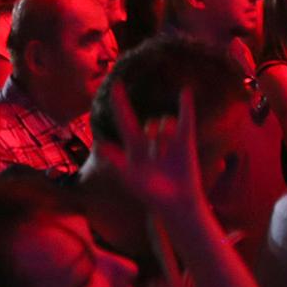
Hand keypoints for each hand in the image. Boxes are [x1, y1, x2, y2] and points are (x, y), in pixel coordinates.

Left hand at [96, 80, 205, 218]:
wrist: (174, 203)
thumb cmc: (149, 193)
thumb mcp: (130, 177)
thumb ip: (115, 160)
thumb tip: (100, 144)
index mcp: (133, 145)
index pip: (125, 118)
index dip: (120, 102)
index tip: (116, 83)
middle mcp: (150, 139)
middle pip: (149, 123)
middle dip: (153, 136)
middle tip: (157, 156)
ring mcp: (168, 139)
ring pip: (164, 122)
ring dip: (165, 136)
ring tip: (166, 154)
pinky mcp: (185, 141)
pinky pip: (185, 119)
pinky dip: (185, 105)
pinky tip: (184, 91)